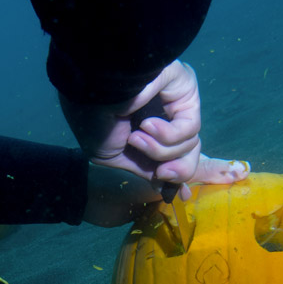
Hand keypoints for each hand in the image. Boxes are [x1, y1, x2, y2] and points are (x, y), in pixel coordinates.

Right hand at [61, 60, 249, 197]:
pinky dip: (169, 135)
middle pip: (188, 155)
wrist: (91, 88)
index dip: (178, 175)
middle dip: (177, 171)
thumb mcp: (113, 155)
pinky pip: (191, 128)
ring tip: (137, 138)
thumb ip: (144, 169)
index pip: (174, 156)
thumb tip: (170, 189)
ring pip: (189, 145)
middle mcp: (164, 117)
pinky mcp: (186, 92)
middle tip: (161, 173)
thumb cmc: (94, 118)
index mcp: (147, 130)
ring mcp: (176, 104)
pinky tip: (147, 125)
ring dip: (161, 150)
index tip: (179, 195)